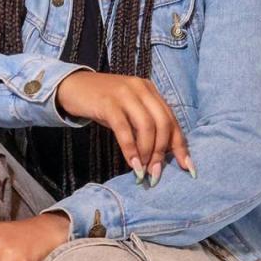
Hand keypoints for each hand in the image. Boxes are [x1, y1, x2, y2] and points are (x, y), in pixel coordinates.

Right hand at [56, 71, 191, 185]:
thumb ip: (144, 126)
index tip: (187, 168)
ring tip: (143, 171)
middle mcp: (141, 88)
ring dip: (147, 152)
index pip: (172, 119)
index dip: (180, 145)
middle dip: (162, 152)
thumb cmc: (103, 103)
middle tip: (156, 174)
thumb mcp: (128, 111)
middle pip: (162, 123)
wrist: (72, 86)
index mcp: (150, 90)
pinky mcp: (107, 102)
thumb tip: (159, 158)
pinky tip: (131, 163)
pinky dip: (130, 148)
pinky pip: (124, 128)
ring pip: (146, 126)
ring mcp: (124, 93)